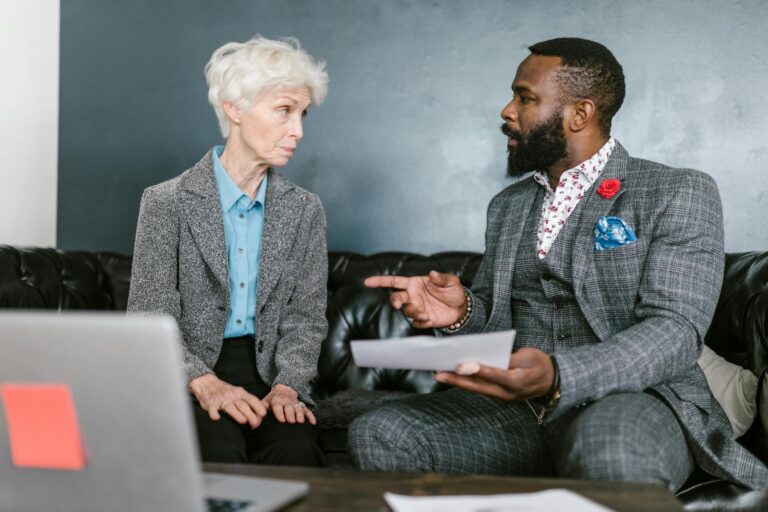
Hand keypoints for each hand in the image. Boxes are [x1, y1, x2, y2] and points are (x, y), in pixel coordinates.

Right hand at [188, 373, 266, 428]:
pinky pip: (212, 409)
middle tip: (256, 423)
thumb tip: (266, 407)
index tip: (264, 414)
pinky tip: (217, 418)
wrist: (206, 382)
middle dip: (250, 414)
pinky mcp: (210, 404)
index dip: (258, 406)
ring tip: (243, 421)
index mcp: (240, 393)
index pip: (251, 399)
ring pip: (230, 407)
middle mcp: (232, 396)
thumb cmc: (226, 391)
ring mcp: (221, 400)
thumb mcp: (240, 392)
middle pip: (242, 405)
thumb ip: (251, 400)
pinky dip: (214, 414)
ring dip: (237, 414)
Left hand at [262, 384, 316, 424]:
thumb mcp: (265, 401)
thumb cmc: (272, 399)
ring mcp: (295, 403)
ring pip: (299, 408)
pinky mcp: (302, 406)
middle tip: (291, 421)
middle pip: (289, 408)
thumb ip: (260, 408)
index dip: (280, 413)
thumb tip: (255, 418)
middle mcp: (286, 401)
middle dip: (290, 414)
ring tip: (300, 421)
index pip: (278, 406)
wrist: (283, 389)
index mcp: (276, 400)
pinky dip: (311, 416)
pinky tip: (313, 422)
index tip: (282, 420)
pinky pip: (307, 410)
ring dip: (300, 414)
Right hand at [364, 271, 465, 328]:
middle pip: (395, 298)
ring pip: (406, 311)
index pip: (394, 281)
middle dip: (394, 301)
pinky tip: (430, 319)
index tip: (367, 282)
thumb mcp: (451, 281)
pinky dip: (421, 322)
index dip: (380, 281)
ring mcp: (417, 308)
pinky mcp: (423, 320)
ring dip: (413, 312)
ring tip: (425, 314)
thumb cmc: (454, 292)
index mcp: (415, 284)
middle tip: (398, 304)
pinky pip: (416, 322)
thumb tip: (432, 274)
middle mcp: (413, 296)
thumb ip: (441, 278)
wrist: (462, 309)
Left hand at [434, 348, 554, 400]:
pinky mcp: (498, 395)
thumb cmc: (539, 365)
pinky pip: (480, 388)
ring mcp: (502, 396)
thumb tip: (487, 359)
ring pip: (477, 389)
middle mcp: (507, 393)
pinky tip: (454, 375)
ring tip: (441, 373)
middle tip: (439, 373)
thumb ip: (508, 358)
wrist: (551, 381)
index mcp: (517, 381)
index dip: (477, 370)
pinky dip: (467, 382)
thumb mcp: (529, 356)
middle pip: (479, 386)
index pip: (495, 375)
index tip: (461, 365)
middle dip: (457, 380)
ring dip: (458, 382)